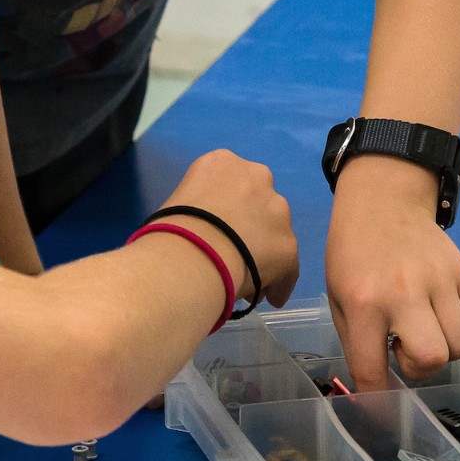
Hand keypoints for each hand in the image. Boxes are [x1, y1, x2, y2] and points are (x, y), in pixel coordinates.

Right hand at [160, 149, 299, 308]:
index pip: (231, 183)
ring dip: (265, 252)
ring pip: (275, 234)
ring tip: (248, 279)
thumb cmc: (171, 227)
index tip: (217, 231)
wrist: (192, 252)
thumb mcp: (180, 201)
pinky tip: (269, 298)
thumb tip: (206, 233)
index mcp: (223, 162)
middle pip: (258, 204)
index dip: (225, 210)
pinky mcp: (288, 244)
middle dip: (251, 227)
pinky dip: (279, 282)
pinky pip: (287, 268)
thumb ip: (202, 207)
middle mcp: (257, 177)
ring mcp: (277, 210)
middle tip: (234, 253)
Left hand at [325, 155, 459, 390]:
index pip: (373, 368)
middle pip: (433, 358)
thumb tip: (376, 389)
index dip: (378, 397)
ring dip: (443, 351)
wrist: (383, 204)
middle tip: (406, 351)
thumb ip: (358, 343)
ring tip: (424, 331)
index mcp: (364, 302)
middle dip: (420, 368)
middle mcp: (404, 293)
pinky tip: (441, 317)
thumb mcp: (340, 299)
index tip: (381, 408)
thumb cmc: (353, 256)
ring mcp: (439, 281)